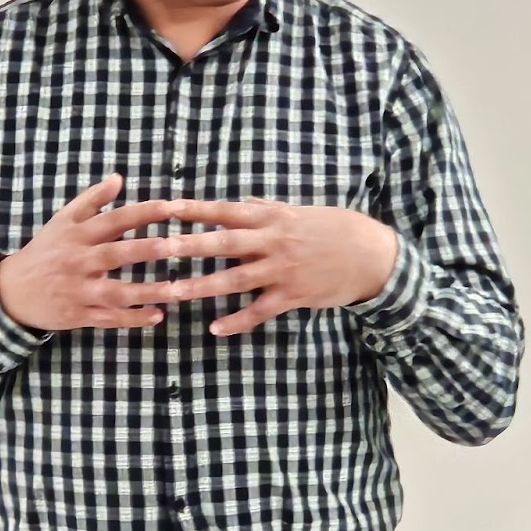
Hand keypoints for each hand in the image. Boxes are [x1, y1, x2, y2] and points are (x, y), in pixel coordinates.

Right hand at [0, 175, 175, 331]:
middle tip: (178, 246)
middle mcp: (78, 261)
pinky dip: (132, 319)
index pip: (115, 219)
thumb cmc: (44, 252)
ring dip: (147, 291)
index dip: (144, 213)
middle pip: (116, 254)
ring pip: (116, 292)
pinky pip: (108, 318)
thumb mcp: (62, 221)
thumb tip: (118, 178)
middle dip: (147, 250)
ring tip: (178, 290)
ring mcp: (78, 290)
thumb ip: (91, 200)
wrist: (10, 290)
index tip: (173, 207)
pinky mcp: (77, 315)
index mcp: (78, 235)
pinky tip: (157, 316)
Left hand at [160, 198, 398, 335]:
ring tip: (174, 292)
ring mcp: (282, 271)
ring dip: (203, 286)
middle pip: (225, 243)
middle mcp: (274, 242)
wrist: (372, 255)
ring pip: (236, 279)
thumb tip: (241, 201)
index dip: (196, 210)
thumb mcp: (300, 212)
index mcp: (273, 218)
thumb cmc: (334, 230)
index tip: (166, 207)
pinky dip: (237, 321)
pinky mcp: (292, 296)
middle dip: (190, 245)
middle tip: (159, 247)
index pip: (227, 210)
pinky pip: (259, 311)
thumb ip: (267, 209)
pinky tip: (215, 329)